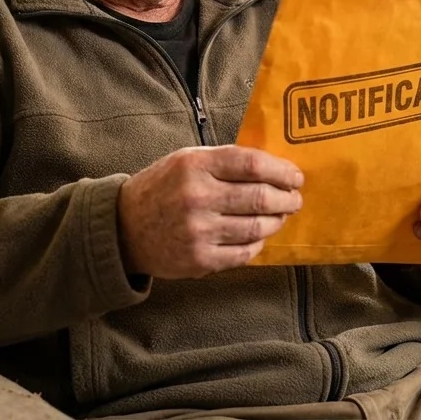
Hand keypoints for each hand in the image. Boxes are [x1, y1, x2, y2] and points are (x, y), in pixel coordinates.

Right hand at [118, 146, 303, 278]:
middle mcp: (197, 197)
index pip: (252, 164)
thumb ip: (224, 161)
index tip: (295, 176)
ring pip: (257, 227)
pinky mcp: (200, 259)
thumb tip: (273, 167)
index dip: (281, 171)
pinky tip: (259, 235)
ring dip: (276, 221)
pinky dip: (258, 243)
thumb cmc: (162, 189)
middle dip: (287, 199)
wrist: (124, 228)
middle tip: (295, 199)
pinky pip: (244, 252)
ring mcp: (198, 231)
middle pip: (260, 197)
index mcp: (194, 166)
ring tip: (280, 216)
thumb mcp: (185, 161)